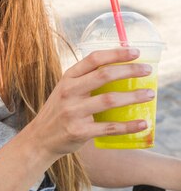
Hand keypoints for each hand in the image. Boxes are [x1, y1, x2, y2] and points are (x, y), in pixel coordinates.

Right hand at [35, 47, 153, 156]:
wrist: (40, 138)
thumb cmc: (60, 111)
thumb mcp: (66, 90)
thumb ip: (86, 80)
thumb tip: (121, 71)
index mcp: (68, 77)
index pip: (93, 58)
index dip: (116, 53)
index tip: (135, 52)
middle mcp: (69, 92)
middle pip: (104, 75)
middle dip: (129, 70)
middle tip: (148, 71)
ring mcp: (73, 112)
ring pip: (109, 100)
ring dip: (133, 96)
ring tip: (150, 94)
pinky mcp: (79, 131)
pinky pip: (109, 127)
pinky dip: (128, 126)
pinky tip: (142, 123)